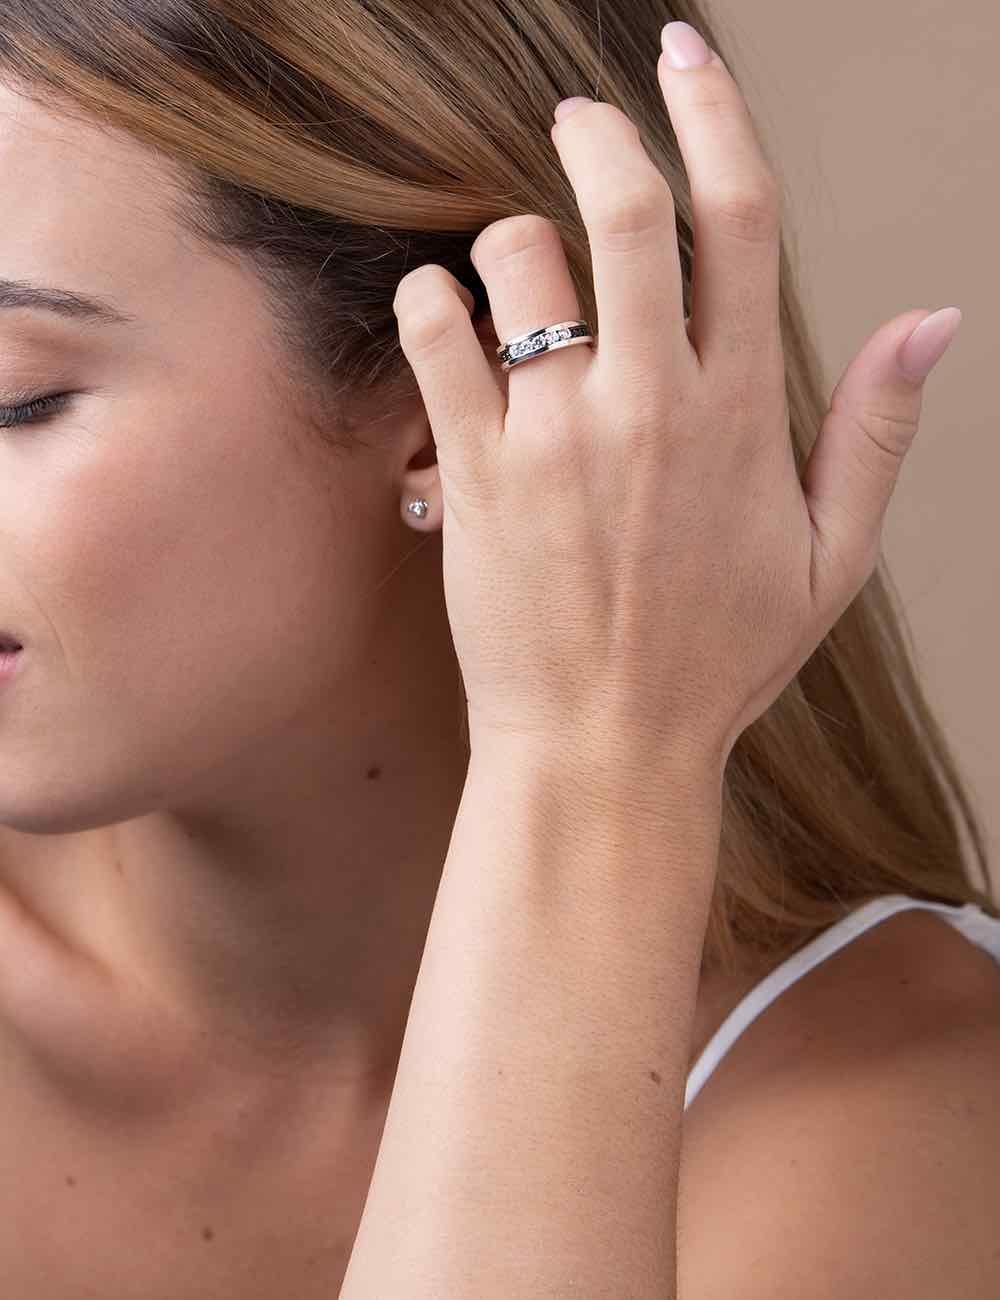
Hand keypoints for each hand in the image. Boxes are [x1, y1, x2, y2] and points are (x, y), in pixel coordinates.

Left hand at [391, 24, 961, 769]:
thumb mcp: (832, 561)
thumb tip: (933, 319)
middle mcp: (650, 405)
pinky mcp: (474, 473)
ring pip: (520, 261)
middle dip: (600, 134)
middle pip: (628, 208)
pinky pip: (436, 336)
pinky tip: (444, 310)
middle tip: (580, 118)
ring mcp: (556, 436)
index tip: (685, 60)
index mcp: (740, 413)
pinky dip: (430, 298)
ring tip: (514, 270)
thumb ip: (877, 433)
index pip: (740, 218)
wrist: (603, 749)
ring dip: (512, 235)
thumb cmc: (716, 661)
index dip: (716, 113)